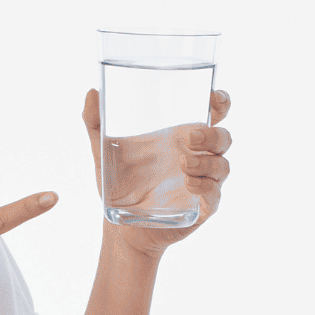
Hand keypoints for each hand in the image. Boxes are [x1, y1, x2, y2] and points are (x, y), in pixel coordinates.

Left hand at [82, 87, 230, 259]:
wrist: (118, 223)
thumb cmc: (118, 182)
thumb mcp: (103, 149)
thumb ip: (95, 120)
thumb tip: (91, 92)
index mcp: (181, 136)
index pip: (213, 113)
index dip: (220, 102)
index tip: (213, 97)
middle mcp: (197, 156)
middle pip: (223, 138)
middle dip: (212, 135)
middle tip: (189, 138)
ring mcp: (202, 181)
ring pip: (223, 166)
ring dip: (207, 163)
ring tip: (182, 165)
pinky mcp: (201, 207)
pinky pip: (214, 194)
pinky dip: (206, 187)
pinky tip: (188, 184)